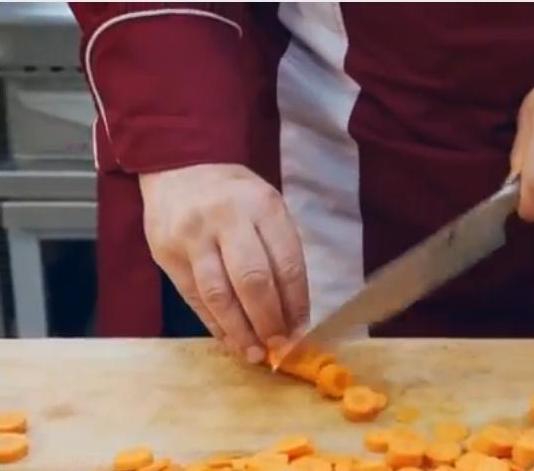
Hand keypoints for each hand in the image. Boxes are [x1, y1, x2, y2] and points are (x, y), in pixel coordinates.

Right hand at [140, 163, 307, 362]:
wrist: (180, 168)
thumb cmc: (235, 195)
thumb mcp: (267, 208)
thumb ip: (280, 253)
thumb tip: (292, 314)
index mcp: (263, 206)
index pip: (286, 264)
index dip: (296, 303)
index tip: (301, 329)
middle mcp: (227, 219)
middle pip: (253, 281)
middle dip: (269, 321)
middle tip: (279, 346)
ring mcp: (193, 237)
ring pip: (219, 295)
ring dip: (240, 331)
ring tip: (255, 353)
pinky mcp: (166, 253)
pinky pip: (194, 298)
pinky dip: (214, 324)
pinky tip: (230, 340)